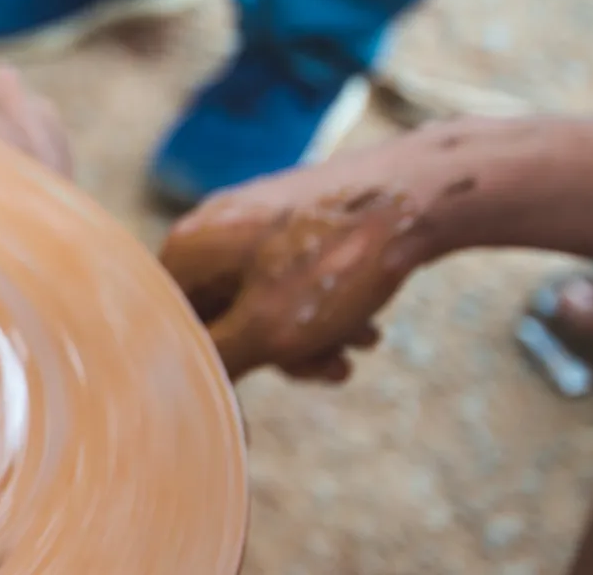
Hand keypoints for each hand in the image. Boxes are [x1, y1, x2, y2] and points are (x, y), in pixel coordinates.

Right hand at [159, 135, 461, 381]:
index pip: (173, 327)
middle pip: (223, 315)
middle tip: (332, 369)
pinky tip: (366, 322)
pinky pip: (289, 277)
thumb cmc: (335, 263)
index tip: (254, 401)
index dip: (210, 370)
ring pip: (264, 300)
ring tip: (362, 345)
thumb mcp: (269, 331)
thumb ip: (218, 363)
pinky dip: (322, 307)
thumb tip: (180, 388)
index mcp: (188, 249)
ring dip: (311, 335)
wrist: (419, 191)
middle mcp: (210, 229)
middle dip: (277, 352)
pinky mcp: (291, 215)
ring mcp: (252, 219)